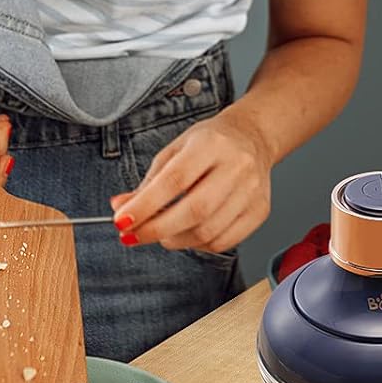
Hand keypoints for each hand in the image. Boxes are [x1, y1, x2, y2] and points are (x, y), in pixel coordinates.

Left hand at [111, 112, 271, 253]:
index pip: (174, 180)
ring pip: (208, 232)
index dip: (145, 205)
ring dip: (175, 240)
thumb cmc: (211, 143)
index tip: (122, 221)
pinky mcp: (260, 211)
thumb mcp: (175, 151)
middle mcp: (236, 166)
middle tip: (134, 236)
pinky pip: (224, 242)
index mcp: (211, 144)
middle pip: (194, 210)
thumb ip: (148, 183)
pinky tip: (189, 233)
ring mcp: (252, 191)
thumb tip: (121, 208)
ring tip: (162, 232)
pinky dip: (198, 245)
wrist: (252, 137)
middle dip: (156, 229)